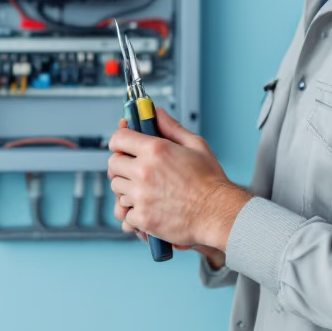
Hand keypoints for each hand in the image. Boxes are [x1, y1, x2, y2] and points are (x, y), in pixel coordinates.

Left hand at [107, 106, 250, 250]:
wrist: (218, 213)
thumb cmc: (210, 181)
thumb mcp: (196, 145)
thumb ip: (171, 127)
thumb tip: (155, 112)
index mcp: (155, 150)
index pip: (118, 138)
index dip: (120, 141)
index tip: (124, 146)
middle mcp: (143, 171)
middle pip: (113, 164)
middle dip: (122, 166)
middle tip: (135, 170)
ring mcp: (141, 196)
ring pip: (117, 189)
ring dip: (127, 189)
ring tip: (146, 191)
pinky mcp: (143, 218)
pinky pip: (126, 213)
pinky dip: (135, 212)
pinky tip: (149, 208)